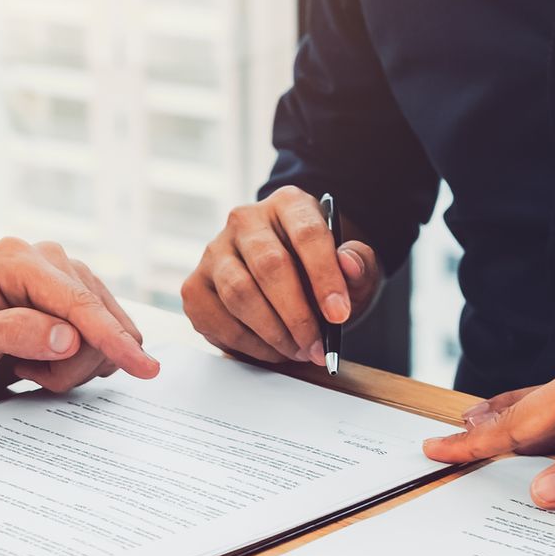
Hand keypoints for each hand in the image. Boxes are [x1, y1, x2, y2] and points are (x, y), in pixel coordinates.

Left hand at [0, 238, 159, 392]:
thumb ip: (12, 334)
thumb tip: (68, 337)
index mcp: (16, 260)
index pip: (78, 302)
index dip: (112, 338)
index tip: (143, 367)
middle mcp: (48, 257)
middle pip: (97, 319)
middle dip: (72, 363)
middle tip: (26, 373)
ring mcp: (66, 273)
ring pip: (106, 328)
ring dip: (75, 363)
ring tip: (29, 365)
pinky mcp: (77, 292)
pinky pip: (103, 332)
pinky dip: (80, 358)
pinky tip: (46, 358)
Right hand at [181, 186, 379, 364]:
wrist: (287, 280)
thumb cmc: (320, 273)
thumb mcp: (352, 268)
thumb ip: (359, 264)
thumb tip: (349, 264)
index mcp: (288, 204)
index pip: (307, 234)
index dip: (324, 277)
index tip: (339, 315)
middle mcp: (244, 220)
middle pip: (269, 266)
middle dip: (297, 315)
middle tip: (317, 347)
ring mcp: (214, 252)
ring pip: (239, 294)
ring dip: (273, 333)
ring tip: (298, 351)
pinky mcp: (196, 286)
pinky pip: (217, 320)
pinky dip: (248, 344)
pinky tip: (272, 350)